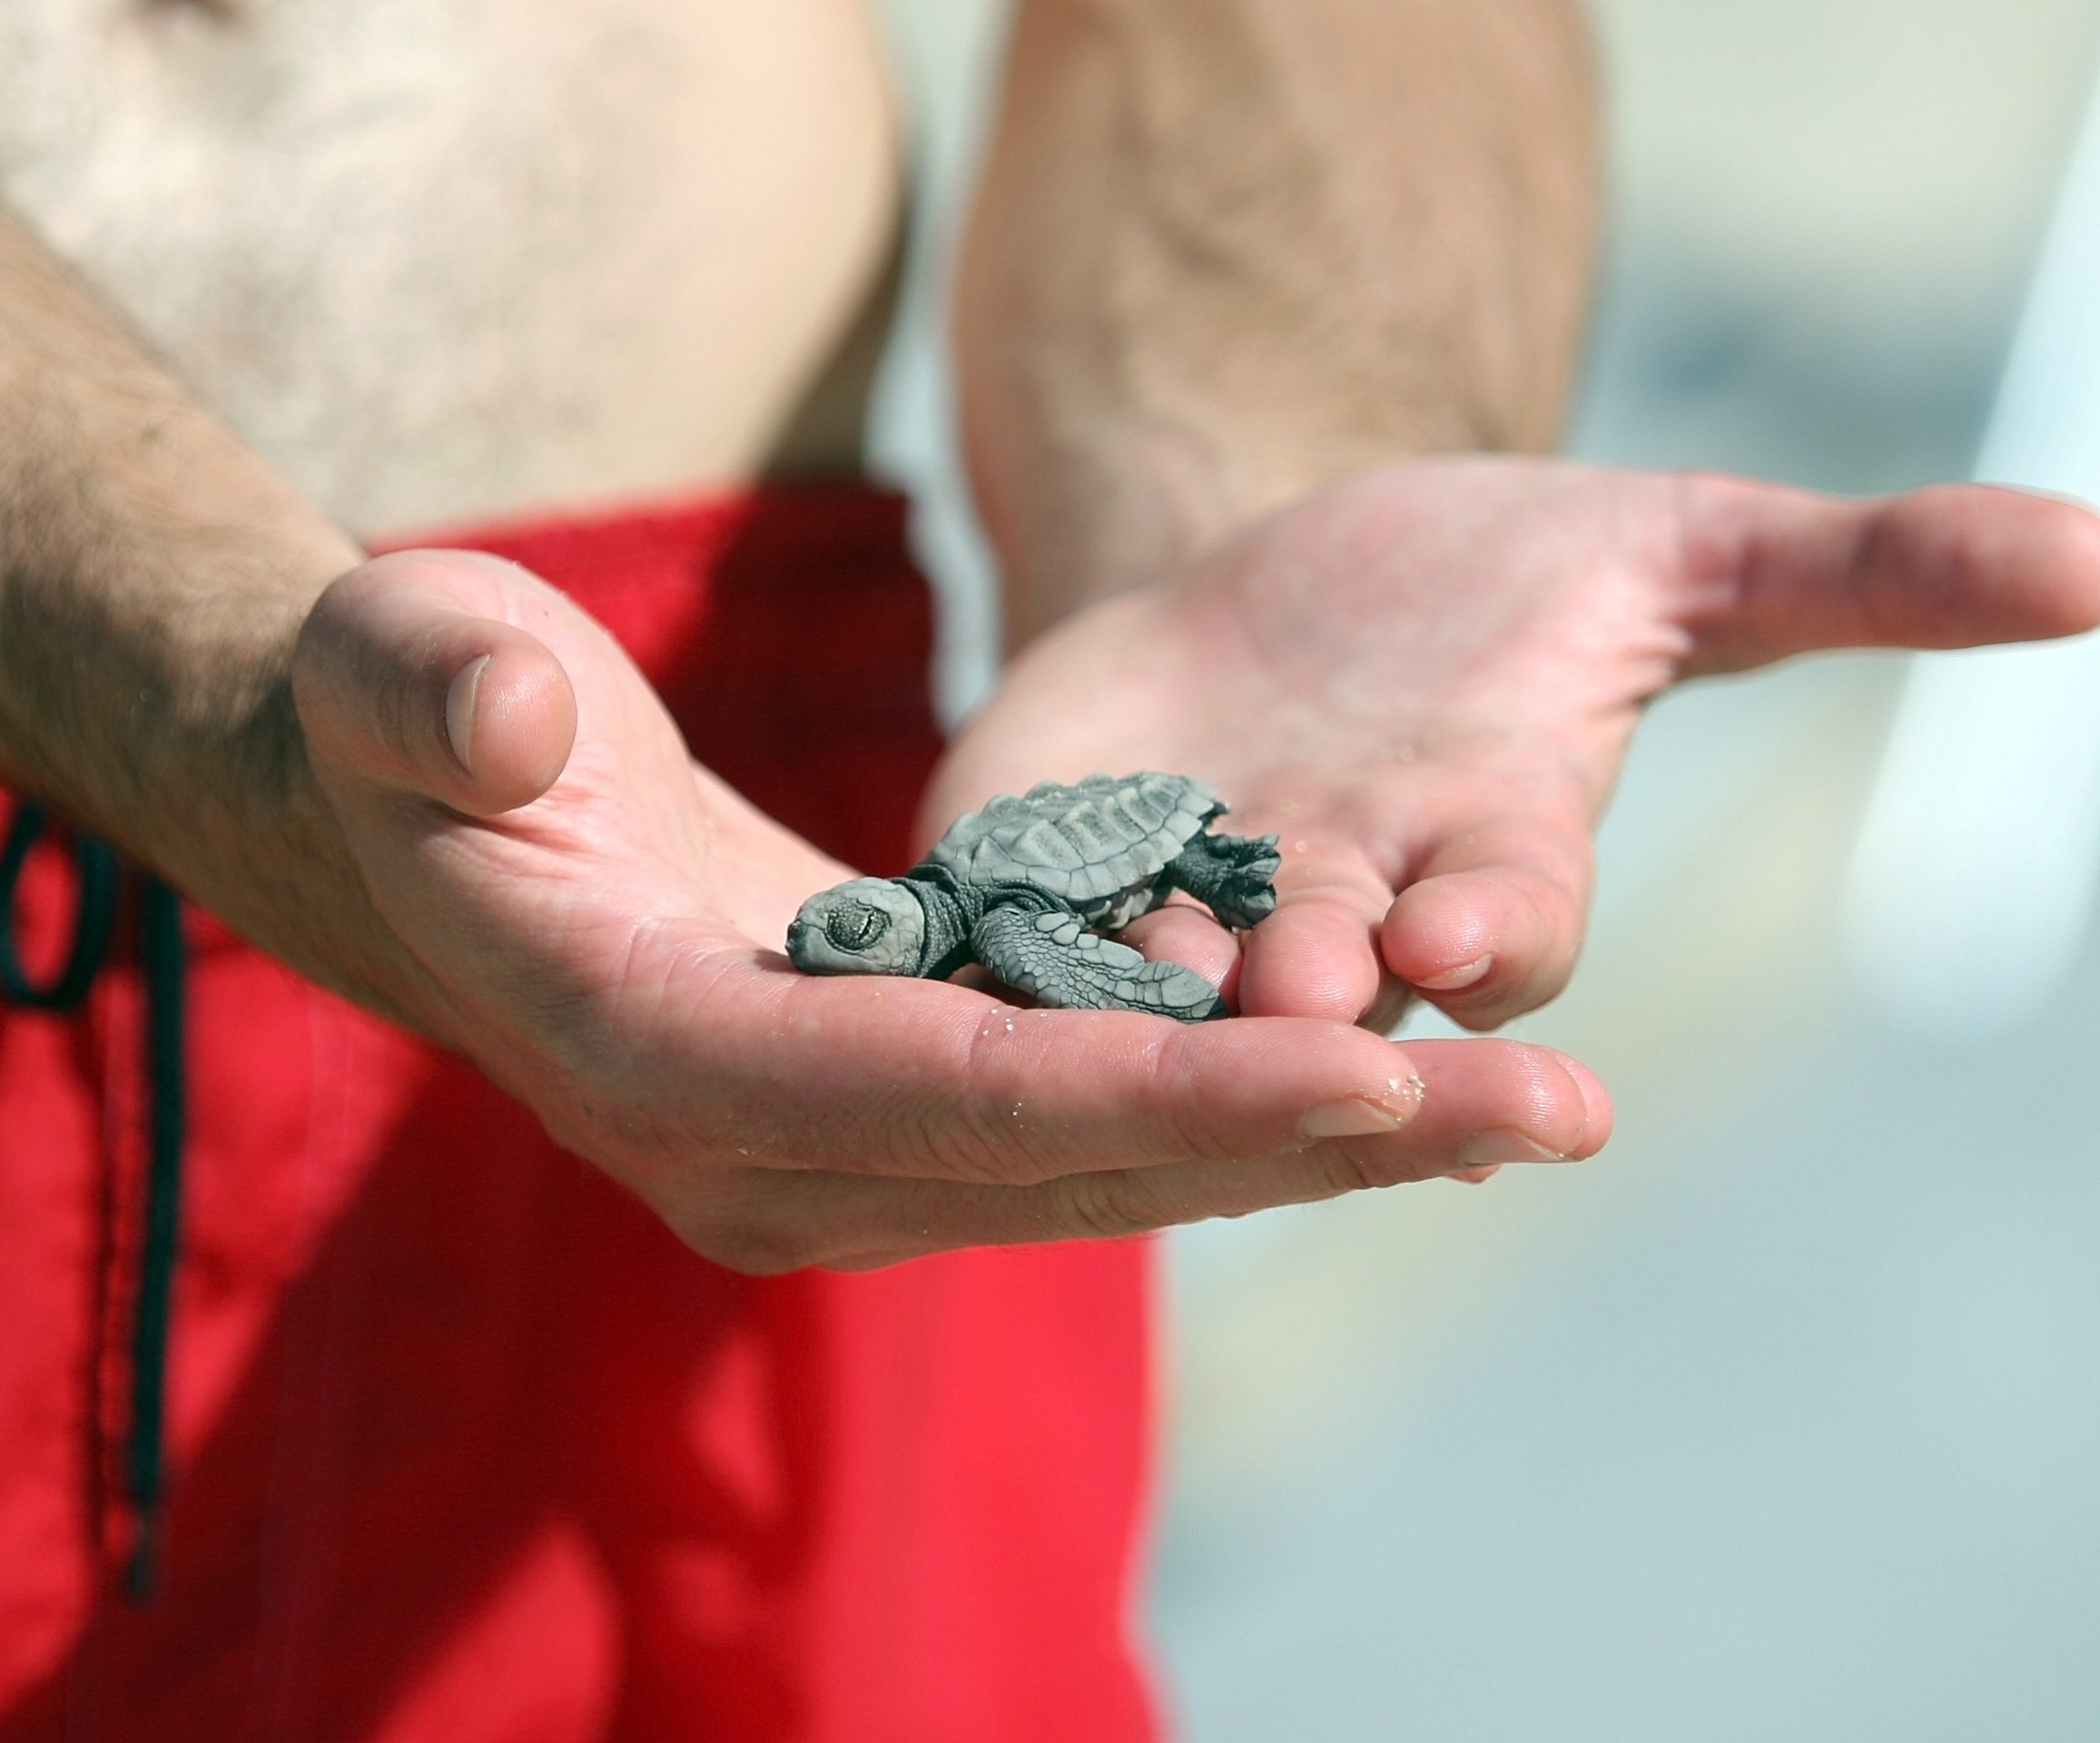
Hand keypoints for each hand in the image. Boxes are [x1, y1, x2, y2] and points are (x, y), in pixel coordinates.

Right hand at [288, 546, 1612, 1270]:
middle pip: (1078, 1161)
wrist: (438, 816)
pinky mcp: (900, 1115)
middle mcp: (767, 1154)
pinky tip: (1411, 1093)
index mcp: (658, 1054)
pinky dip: (1249, 1113)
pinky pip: (1098, 1130)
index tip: (1367, 1067)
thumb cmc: (421, 721)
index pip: (944, 1089)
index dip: (1154, 1085)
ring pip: (1116, 1167)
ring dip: (1325, 1146)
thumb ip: (437, 693)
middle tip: (1550, 1111)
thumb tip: (521, 726)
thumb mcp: (401, 667)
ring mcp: (838, 1155)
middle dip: (1312, 1140)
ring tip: (1538, 1113)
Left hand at [932, 456, 2099, 1032]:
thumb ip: (1860, 567)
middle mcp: (1334, 926)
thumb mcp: (1677, 547)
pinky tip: (938, 915)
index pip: (1503, 927)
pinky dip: (985, 924)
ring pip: (1155, 981)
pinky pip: (1006, 915)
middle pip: (1328, 995)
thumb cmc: (1492, 590)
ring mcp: (1177, 914)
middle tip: (1303, 997)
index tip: (1465, 927)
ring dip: (1141, 990)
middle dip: (1318, 1004)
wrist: (1281, 584)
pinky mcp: (1036, 877)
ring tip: (1118, 975)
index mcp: (1481, 866)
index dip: (1489, 932)